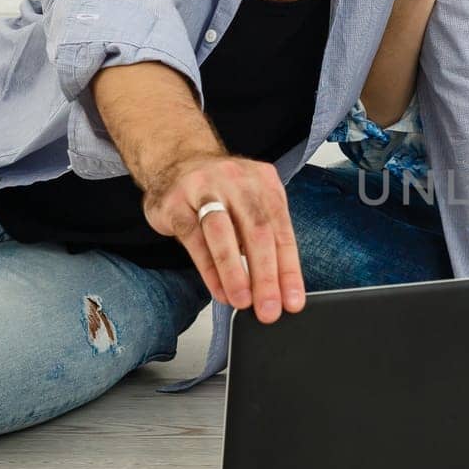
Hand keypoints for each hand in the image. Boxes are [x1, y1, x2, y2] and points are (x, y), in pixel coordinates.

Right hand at [140, 153, 305, 323]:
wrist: (176, 159)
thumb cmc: (220, 191)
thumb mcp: (251, 202)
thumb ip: (265, 236)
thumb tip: (279, 286)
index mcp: (265, 183)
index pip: (283, 231)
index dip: (289, 270)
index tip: (293, 301)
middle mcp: (238, 182)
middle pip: (257, 232)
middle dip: (266, 276)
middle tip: (269, 308)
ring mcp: (204, 189)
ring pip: (223, 234)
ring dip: (235, 273)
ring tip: (243, 302)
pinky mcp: (175, 203)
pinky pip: (194, 239)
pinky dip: (208, 269)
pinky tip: (218, 290)